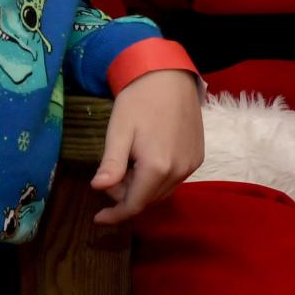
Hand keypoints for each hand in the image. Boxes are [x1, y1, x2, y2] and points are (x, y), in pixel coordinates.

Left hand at [91, 67, 204, 224]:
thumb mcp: (119, 131)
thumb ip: (111, 163)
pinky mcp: (198, 156)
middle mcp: (179, 171)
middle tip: (111, 174)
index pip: (134, 205)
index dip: (115, 215)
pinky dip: (157, 179)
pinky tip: (147, 159)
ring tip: (129, 164)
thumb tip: (98, 188)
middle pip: (148, 200)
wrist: (169, 76)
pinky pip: (174, 180)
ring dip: (142, 188)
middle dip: (126, 196)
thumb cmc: (139, 100)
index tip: (97, 218)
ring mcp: (191, 164)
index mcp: (157, 167)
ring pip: (162, 192)